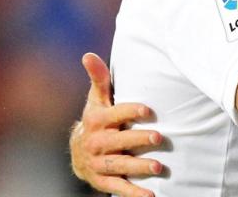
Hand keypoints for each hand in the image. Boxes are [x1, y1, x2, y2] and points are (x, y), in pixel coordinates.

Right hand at [70, 53, 162, 196]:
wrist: (78, 153)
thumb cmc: (97, 120)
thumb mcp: (96, 100)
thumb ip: (99, 79)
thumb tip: (89, 54)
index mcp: (96, 121)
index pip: (114, 115)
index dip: (130, 111)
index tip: (148, 110)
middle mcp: (95, 143)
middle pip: (117, 142)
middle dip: (137, 140)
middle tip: (159, 137)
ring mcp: (98, 163)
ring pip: (119, 165)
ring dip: (139, 167)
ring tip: (159, 167)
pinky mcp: (102, 180)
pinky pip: (117, 187)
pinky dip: (133, 192)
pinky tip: (151, 195)